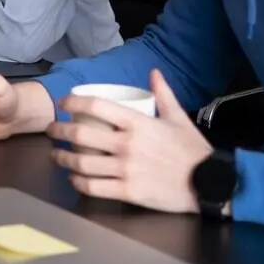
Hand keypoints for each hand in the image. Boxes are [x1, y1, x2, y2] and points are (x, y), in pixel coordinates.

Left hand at [47, 69, 209, 212]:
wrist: (212, 183)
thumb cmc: (193, 150)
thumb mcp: (179, 118)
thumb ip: (164, 94)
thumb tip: (154, 72)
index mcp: (138, 123)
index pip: (95, 106)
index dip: (72, 103)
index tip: (62, 104)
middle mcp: (128, 145)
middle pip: (80, 135)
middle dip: (58, 132)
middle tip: (51, 131)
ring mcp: (126, 169)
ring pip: (81, 163)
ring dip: (62, 159)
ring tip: (55, 156)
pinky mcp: (128, 192)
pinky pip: (93, 187)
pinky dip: (78, 183)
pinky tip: (74, 179)